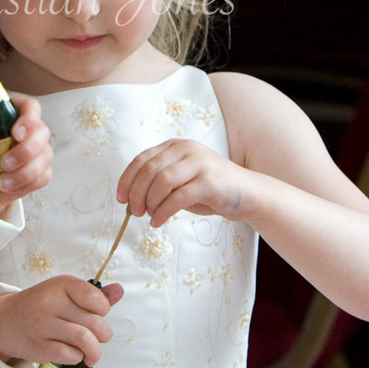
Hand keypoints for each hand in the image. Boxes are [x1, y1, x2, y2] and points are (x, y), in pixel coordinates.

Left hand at [0, 93, 52, 215]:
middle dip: (26, 150)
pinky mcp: (39, 173)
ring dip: (25, 172)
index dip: (28, 118)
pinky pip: (43, 176)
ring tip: (2, 182)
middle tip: (4, 163)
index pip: (30, 107)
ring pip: (45, 157)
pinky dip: (26, 184)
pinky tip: (8, 187)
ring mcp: (37, 152)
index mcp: (11, 115)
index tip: (16, 133)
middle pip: (42, 132)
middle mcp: (29, 131)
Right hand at [0, 276, 123, 367]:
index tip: (96, 313)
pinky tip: (73, 354)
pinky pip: (70, 355)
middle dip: (103, 334)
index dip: (103, 309)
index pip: (95, 298)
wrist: (6, 321)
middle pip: (95, 322)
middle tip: (97, 336)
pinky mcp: (38, 347)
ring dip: (95, 351)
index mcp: (61, 284)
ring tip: (92, 353)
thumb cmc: (42, 306)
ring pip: (85, 340)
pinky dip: (77, 357)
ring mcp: (43, 325)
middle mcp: (51, 302)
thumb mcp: (65, 293)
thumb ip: (94, 294)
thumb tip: (119, 290)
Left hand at [117, 138, 248, 226]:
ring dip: (150, 202)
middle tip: (134, 212)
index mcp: (175, 146)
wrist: (248, 193)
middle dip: (137, 193)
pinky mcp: (209, 181)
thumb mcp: (181, 179)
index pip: (142, 159)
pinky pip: (178, 197)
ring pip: (162, 181)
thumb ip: (159, 181)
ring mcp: (199, 163)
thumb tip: (131, 197)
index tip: (120, 198)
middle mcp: (186, 149)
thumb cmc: (209, 189)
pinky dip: (163, 212)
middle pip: (149, 170)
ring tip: (149, 216)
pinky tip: (158, 222)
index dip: (127, 179)